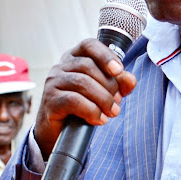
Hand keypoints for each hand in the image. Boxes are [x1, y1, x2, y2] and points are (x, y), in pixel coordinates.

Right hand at [34, 38, 136, 157]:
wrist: (59, 133)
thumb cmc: (81, 109)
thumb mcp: (103, 93)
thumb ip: (118, 84)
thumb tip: (130, 79)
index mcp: (74, 58)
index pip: (89, 45)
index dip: (106, 55)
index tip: (119, 71)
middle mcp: (60, 66)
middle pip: (88, 66)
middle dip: (109, 85)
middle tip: (117, 103)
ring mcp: (53, 82)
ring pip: (82, 82)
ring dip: (103, 99)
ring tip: (112, 112)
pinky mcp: (50, 100)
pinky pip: (73, 100)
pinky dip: (91, 110)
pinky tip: (99, 119)